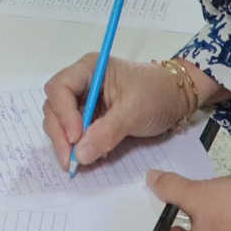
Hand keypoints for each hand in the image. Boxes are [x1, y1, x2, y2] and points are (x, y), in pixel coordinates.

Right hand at [43, 54, 194, 166]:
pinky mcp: (90, 118)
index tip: (76, 137)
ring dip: (66, 143)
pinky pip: (75, 133)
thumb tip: (80, 155)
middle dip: (60, 134)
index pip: (60, 88)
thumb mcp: (134, 111)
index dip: (63, 113)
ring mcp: (84, 101)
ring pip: (60, 122)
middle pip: (54, 107)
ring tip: (82, 161)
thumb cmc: (157, 94)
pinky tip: (91, 155)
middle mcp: (81, 83)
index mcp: (89, 70)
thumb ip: (106, 132)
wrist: (177, 99)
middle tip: (70, 161)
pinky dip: (79, 146)